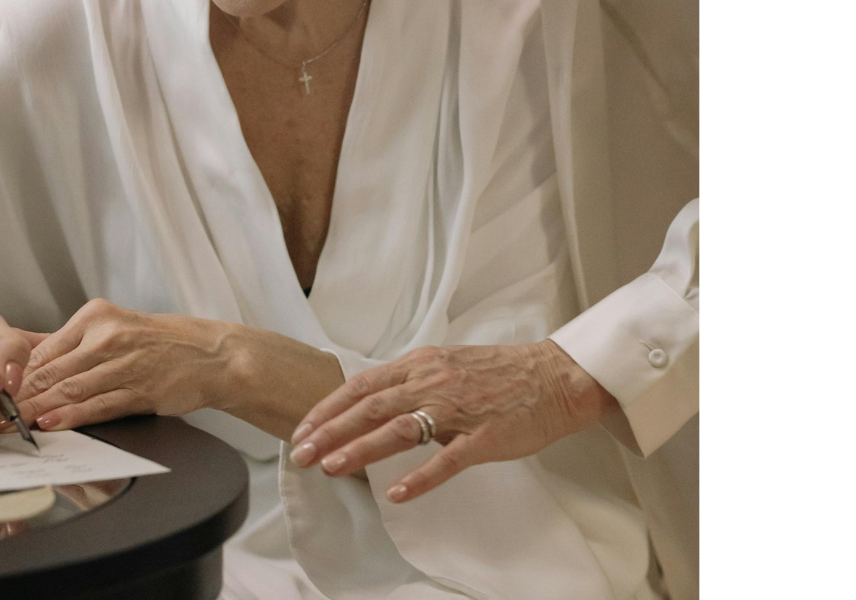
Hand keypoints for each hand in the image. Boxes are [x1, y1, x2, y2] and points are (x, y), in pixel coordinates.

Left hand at [12, 299, 237, 431]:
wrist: (211, 353)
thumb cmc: (160, 343)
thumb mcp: (113, 329)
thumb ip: (70, 345)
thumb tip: (23, 359)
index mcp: (95, 317)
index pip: (44, 349)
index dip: (14, 374)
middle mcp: (108, 335)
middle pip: (52, 369)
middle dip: (18, 395)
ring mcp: (126, 362)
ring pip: (71, 388)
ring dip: (38, 409)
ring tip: (13, 423)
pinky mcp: (141, 388)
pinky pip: (99, 405)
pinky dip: (72, 416)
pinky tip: (52, 424)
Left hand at [289, 341, 616, 502]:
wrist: (555, 377)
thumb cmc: (501, 373)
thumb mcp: (446, 363)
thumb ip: (411, 381)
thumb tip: (374, 403)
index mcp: (422, 363)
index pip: (362, 385)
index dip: (328, 407)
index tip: (302, 429)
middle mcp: (433, 382)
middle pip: (370, 407)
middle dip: (330, 430)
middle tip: (300, 454)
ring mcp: (458, 409)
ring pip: (399, 429)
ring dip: (361, 449)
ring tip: (332, 467)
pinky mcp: (483, 437)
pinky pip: (447, 460)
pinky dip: (419, 477)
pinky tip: (395, 492)